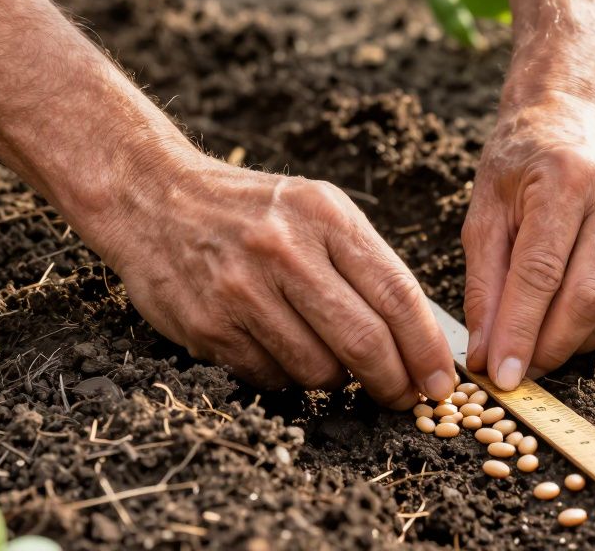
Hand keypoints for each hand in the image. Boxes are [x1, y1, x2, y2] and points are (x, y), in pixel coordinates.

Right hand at [98, 153, 457, 407]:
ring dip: (335, 381)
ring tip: (329, 359)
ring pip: (317, 370)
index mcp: (324, 215)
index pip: (396, 293)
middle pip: (363, 341)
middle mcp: (284, 251)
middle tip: (403, 397)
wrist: (154, 197)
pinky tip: (279, 349)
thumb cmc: (252, 210)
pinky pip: (271, 378)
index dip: (425, 347)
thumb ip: (366, 263)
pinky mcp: (209, 326)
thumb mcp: (316, 208)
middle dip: (393, 382)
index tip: (440, 380)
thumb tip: (418, 338)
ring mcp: (242, 291)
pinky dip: (287, 377)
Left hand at [462, 95, 594, 389]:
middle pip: (589, 297)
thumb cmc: (521, 164)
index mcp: (566, 178)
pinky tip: (573, 327)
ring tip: (541, 347)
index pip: (542, 273)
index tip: (502, 375)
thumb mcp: (484, 211)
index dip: (520, 331)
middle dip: (550, 347)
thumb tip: (487, 353)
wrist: (575, 118)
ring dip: (577, 344)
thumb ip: (484, 284)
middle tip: (519, 371)